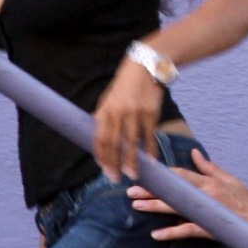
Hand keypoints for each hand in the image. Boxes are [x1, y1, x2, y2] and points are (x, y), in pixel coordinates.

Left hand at [93, 58, 163, 181]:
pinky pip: (149, 136)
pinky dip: (150, 150)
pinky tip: (150, 162)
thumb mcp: (108, 99)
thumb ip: (103, 117)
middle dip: (113, 163)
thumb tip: (97, 137)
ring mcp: (135, 113)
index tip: (104, 169)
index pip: (99, 138)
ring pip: (131, 142)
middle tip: (115, 179)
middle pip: (113, 143)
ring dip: (131, 161)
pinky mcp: (150, 113)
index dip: (101, 156)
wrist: (144, 68)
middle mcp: (118, 113)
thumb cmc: (124, 86)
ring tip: (132, 175)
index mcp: (105, 110)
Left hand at [128, 149, 247, 241]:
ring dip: (154, 206)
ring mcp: (208, 211)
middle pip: (173, 190)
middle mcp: (207, 194)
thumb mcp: (230, 180)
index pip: (180, 174)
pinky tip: (155, 235)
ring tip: (135, 206)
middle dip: (150, 189)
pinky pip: (187, 231)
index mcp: (210, 182)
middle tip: (130, 190)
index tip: (143, 172)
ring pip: (176, 208)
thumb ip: (209, 167)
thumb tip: (193, 152)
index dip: (160, 173)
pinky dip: (171, 233)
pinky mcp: (211, 229)